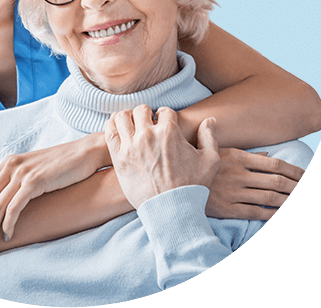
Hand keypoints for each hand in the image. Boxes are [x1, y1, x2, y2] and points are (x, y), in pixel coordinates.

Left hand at [0, 133, 107, 253]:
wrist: (85, 152)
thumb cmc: (62, 165)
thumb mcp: (34, 170)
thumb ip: (18, 181)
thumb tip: (4, 202)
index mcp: (8, 163)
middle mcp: (11, 165)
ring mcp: (22, 172)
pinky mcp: (35, 181)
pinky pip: (14, 207)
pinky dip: (7, 225)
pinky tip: (7, 236)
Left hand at [105, 105, 220, 208]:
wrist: (172, 211)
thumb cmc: (192, 186)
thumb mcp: (210, 160)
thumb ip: (209, 137)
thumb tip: (209, 120)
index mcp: (169, 132)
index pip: (164, 111)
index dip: (165, 116)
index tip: (164, 124)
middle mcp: (148, 135)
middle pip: (141, 110)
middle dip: (146, 114)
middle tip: (147, 124)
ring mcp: (131, 145)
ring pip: (122, 117)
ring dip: (128, 118)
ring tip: (132, 125)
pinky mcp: (118, 157)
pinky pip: (109, 131)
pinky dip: (112, 126)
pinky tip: (119, 130)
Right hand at [206, 147, 304, 219]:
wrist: (177, 188)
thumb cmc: (199, 167)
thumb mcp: (218, 152)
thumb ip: (243, 153)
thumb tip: (266, 154)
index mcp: (237, 157)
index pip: (274, 164)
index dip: (293, 170)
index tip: (303, 174)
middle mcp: (238, 175)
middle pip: (276, 181)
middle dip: (295, 186)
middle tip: (303, 188)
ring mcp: (234, 193)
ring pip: (270, 197)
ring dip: (287, 200)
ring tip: (295, 199)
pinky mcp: (229, 209)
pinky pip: (257, 212)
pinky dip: (272, 214)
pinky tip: (279, 212)